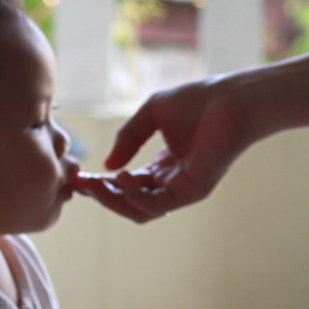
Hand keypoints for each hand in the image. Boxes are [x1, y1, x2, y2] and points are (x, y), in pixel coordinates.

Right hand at [78, 78, 252, 221]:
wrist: (231, 98)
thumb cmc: (198, 100)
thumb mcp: (151, 115)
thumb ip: (128, 138)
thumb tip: (107, 167)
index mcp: (163, 167)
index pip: (126, 184)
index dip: (100, 183)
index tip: (77, 176)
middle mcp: (172, 182)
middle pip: (129, 202)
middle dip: (102, 196)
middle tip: (80, 184)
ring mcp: (183, 189)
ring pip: (139, 210)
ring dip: (113, 200)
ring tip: (96, 184)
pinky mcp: (193, 191)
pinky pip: (156, 205)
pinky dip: (133, 196)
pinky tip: (121, 176)